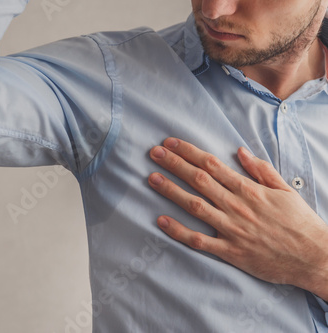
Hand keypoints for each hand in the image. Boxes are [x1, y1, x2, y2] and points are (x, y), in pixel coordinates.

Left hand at [148, 137, 327, 299]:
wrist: (315, 258)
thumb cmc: (300, 222)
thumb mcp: (285, 190)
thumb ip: (261, 170)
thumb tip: (240, 151)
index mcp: (249, 189)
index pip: (212, 164)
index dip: (189, 152)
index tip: (171, 143)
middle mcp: (237, 206)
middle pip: (199, 180)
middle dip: (174, 164)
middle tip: (154, 153)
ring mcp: (232, 229)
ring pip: (195, 206)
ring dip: (171, 190)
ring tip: (151, 178)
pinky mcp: (230, 251)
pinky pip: (199, 241)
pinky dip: (179, 231)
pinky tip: (161, 221)